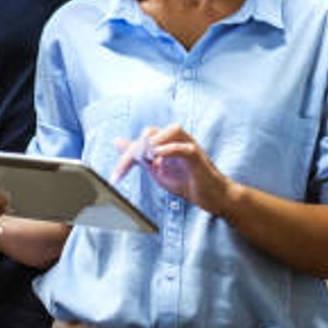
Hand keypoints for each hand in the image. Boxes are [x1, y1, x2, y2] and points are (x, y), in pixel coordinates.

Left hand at [113, 124, 234, 217]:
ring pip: (171, 131)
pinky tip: (157, 157)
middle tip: (122, 170)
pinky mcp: (197, 156)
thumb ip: (138, 156)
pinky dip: (170, 149)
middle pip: (151, 133)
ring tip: (142, 159)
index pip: (141, 139)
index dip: (126, 157)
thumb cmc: (186, 181)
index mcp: (166, 141)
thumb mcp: (156, 170)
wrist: (211, 196)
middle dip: (134, 151)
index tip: (115, 176)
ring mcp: (189, 145)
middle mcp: (177, 139)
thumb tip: (117, 141)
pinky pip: (184, 147)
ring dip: (153, 142)